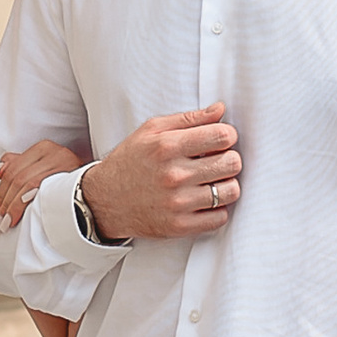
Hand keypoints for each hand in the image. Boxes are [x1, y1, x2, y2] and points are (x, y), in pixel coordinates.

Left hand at [0, 137, 90, 228]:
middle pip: (17, 177)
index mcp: (44, 148)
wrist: (103, 192)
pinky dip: (26, 204)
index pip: (13, 170)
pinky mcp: (72, 175)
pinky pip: (42, 189)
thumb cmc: (71, 185)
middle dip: (3, 202)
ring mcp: (64, 162)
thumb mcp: (43, 171)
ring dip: (12, 207)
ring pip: (26, 183)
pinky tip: (19, 216)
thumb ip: (20, 167)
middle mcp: (54, 151)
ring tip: (4, 224)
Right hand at [79, 106, 242, 242]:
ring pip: (231, 191)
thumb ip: (188, 119)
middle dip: (229, 158)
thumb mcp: (151, 130)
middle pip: (232, 163)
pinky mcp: (179, 226)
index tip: (219, 140)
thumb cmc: (129, 161)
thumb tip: (220, 110)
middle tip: (217, 160)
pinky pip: (220, 217)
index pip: (222, 136)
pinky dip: (217, 209)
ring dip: (226, 184)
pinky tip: (204, 200)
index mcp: (167, 146)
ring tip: (212, 181)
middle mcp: (174, 175)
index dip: (227, 135)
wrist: (104, 201)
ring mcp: (177, 203)